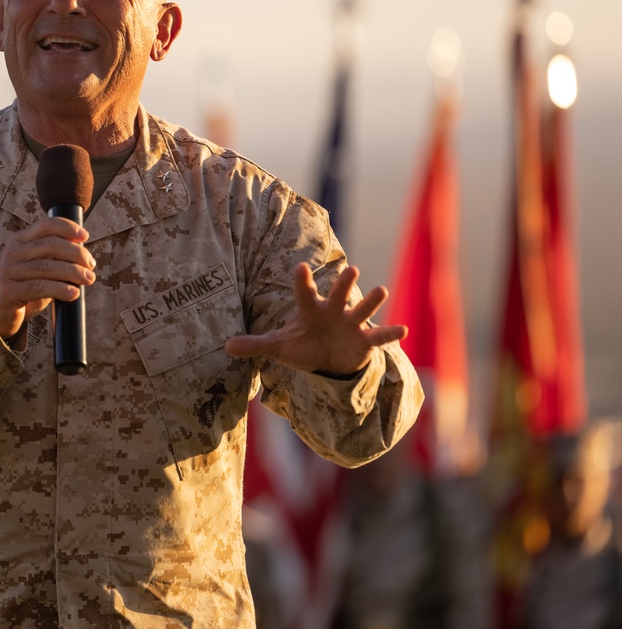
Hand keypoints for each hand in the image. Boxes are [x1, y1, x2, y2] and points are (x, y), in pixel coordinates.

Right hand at [0, 216, 95, 338]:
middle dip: (76, 253)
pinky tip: (73, 293)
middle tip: (91, 265)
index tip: (85, 237)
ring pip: (47, 267)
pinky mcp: (9, 291)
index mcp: (19, 240)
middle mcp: (12, 252)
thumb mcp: (36, 267)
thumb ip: (53, 258)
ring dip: (73, 272)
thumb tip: (84, 255)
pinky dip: (60, 290)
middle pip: (50, 245)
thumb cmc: (23, 286)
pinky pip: (40, 288)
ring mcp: (8, 271)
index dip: (68, 228)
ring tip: (88, 279)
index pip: (46, 226)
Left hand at [224, 263, 406, 375]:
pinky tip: (403, 330)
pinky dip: (390, 333)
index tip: (301, 267)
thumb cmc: (302, 346)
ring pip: (362, 310)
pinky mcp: (364, 341)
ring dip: (371, 302)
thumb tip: (225, 347)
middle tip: (351, 270)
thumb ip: (255, 345)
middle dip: (344, 284)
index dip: (302, 281)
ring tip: (382, 290)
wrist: (327, 361)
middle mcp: (332, 312)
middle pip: (338, 294)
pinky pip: (378, 336)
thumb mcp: (278, 347)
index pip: (304, 293)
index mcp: (310, 310)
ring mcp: (350, 324)